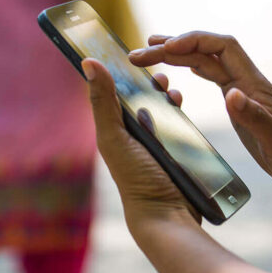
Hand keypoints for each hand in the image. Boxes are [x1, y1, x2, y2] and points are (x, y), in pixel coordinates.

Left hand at [83, 58, 200, 227]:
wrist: (167, 215)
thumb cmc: (135, 178)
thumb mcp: (115, 138)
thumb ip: (103, 102)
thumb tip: (88, 61)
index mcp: (116, 133)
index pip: (116, 96)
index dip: (121, 76)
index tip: (131, 57)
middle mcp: (134, 138)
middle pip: (141, 102)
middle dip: (149, 86)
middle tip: (160, 76)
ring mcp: (157, 146)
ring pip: (162, 113)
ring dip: (167, 98)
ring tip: (174, 91)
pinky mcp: (177, 153)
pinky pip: (180, 128)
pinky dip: (181, 115)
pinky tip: (184, 108)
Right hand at [129, 32, 271, 199]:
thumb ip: (254, 117)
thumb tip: (230, 93)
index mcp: (254, 85)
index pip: (222, 47)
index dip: (193, 41)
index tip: (165, 48)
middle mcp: (247, 82)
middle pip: (207, 51)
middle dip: (174, 46)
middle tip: (140, 51)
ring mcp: (243, 93)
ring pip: (206, 62)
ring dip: (178, 55)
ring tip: (149, 55)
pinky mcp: (240, 106)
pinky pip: (212, 78)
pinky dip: (192, 69)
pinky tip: (180, 72)